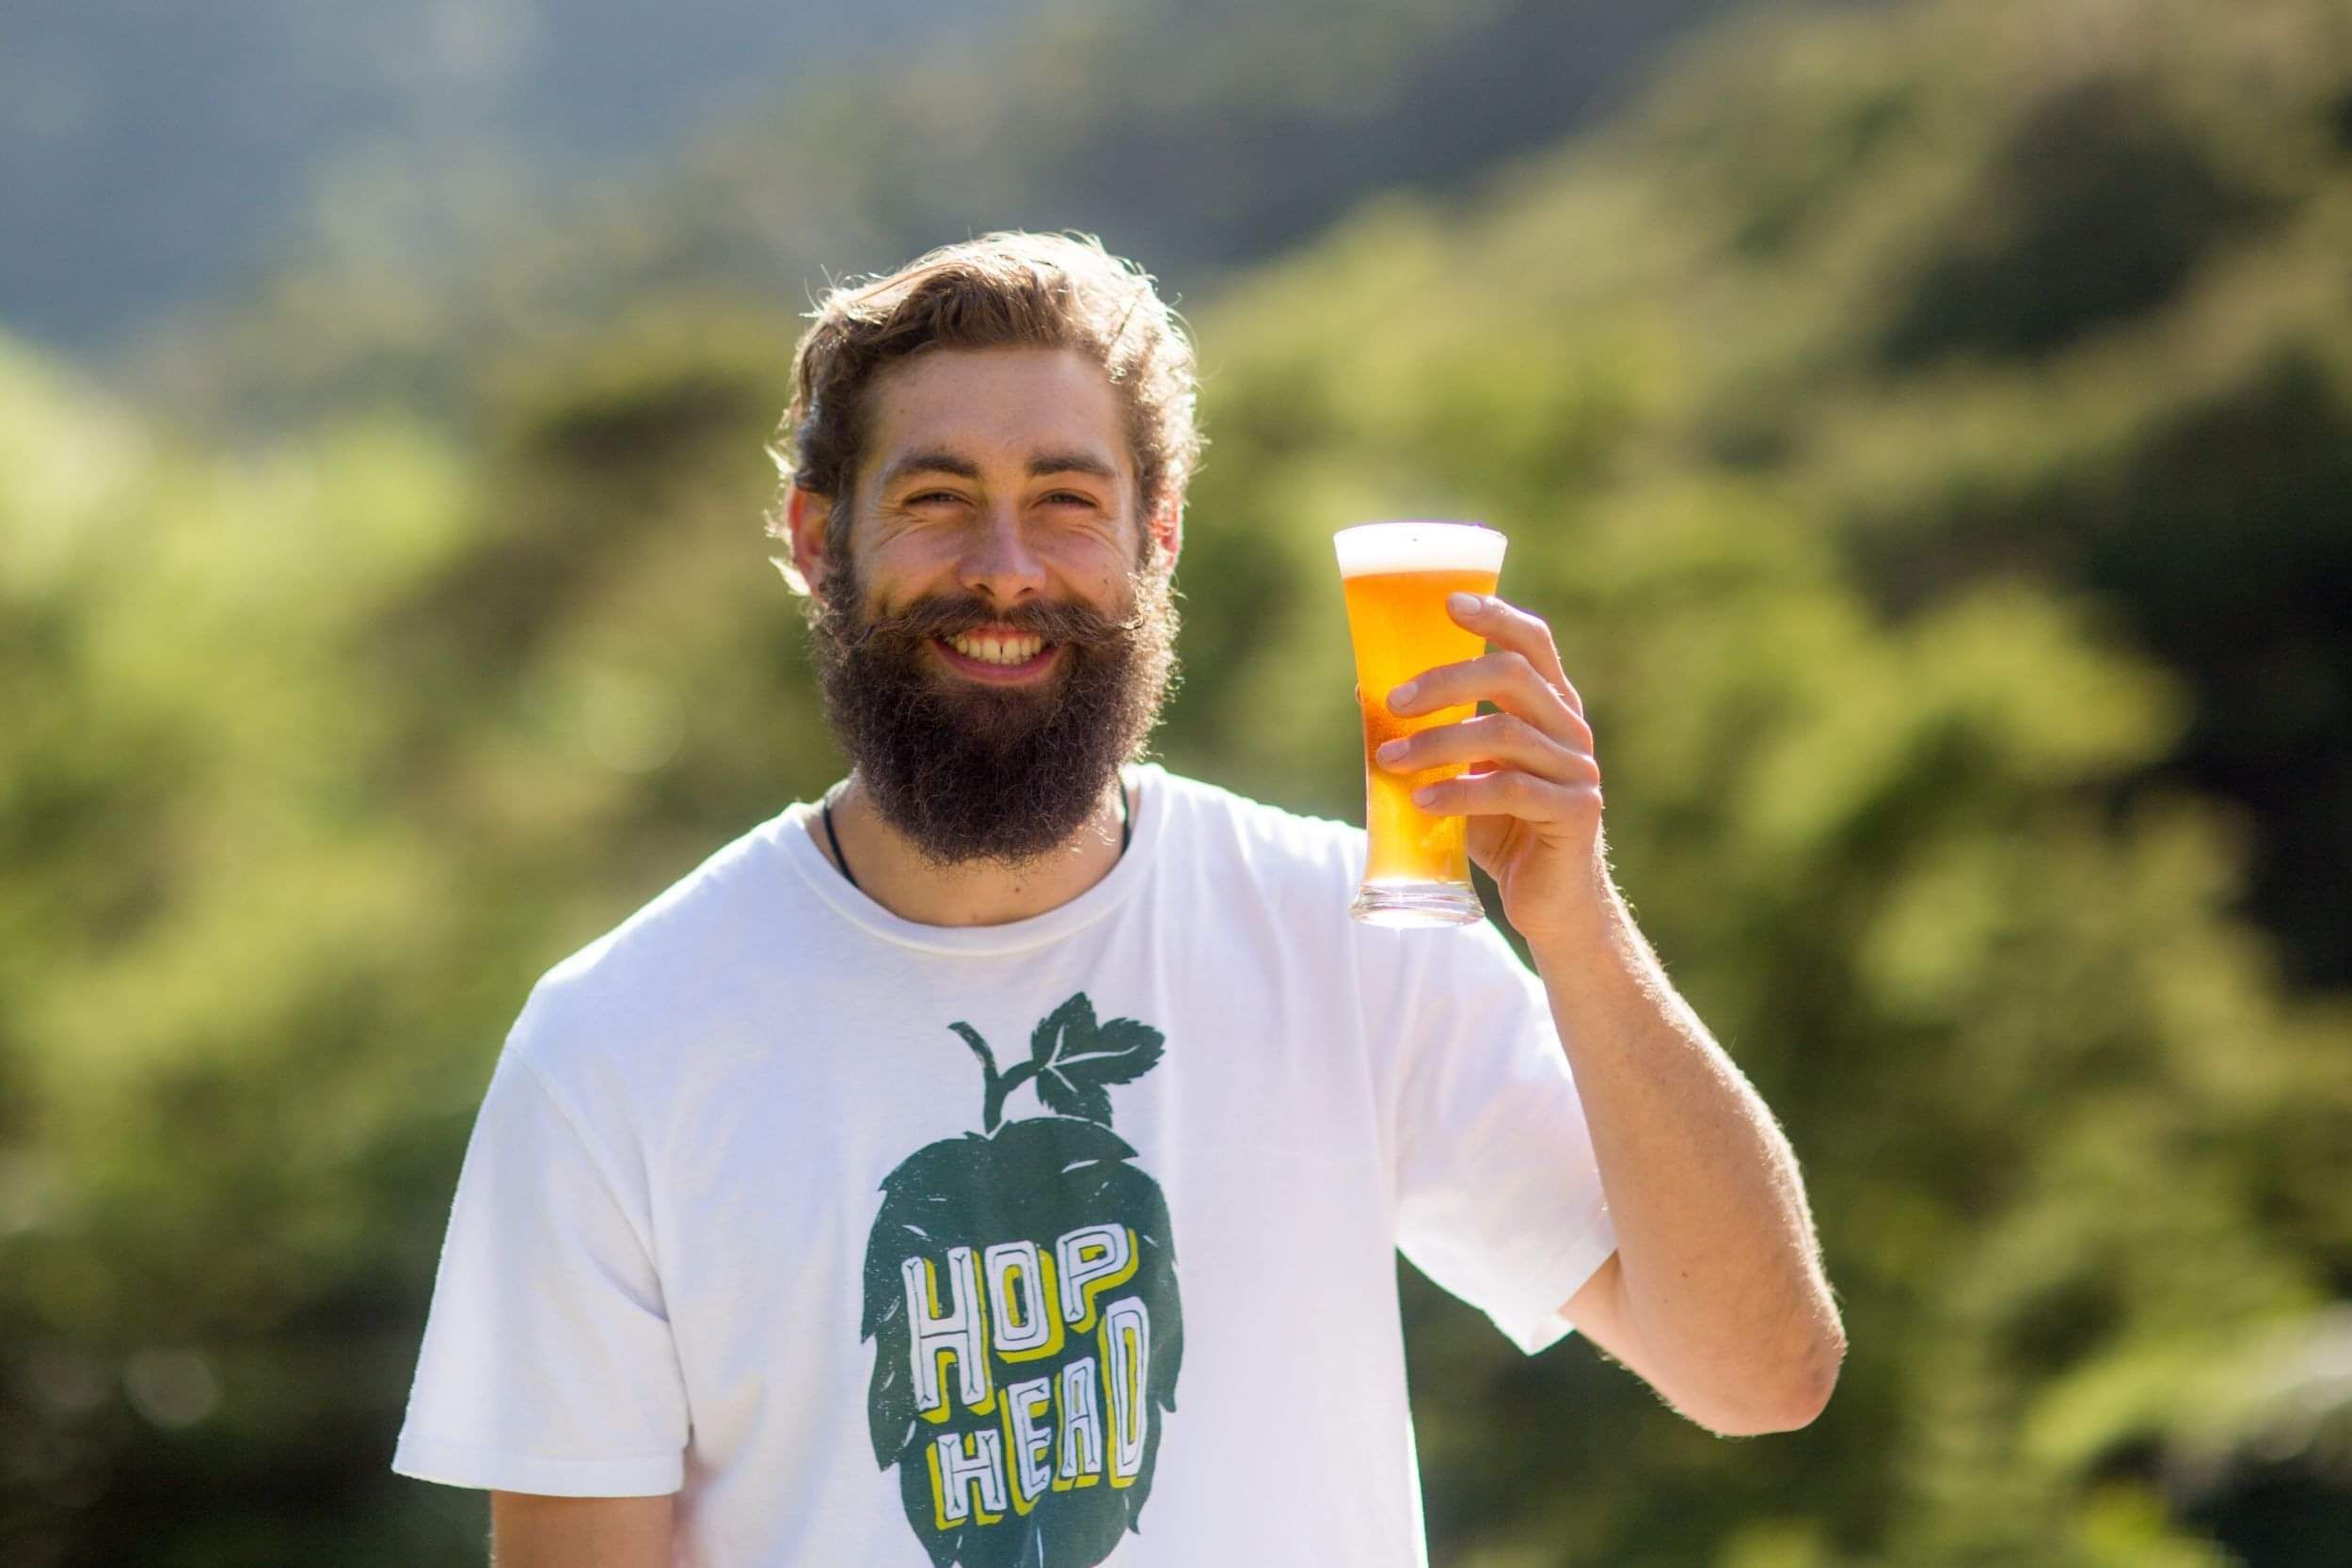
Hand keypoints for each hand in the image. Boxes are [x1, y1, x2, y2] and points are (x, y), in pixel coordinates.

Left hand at [1377, 591, 1606, 948]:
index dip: (1495, 616)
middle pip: (1513, 676)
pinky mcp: (1575, 813)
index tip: (1448, 603)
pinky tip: (1422, 804)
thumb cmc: (1500, 830)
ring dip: (1436, 744)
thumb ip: (1432, 733)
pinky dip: (1459, 793)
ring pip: (1505, 733)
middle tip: (1393, 703)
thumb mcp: (1462, 773)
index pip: (1532, 643)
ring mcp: (1578, 770)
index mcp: (1549, 708)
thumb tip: (1366, 691)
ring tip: (1388, 762)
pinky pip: (1511, 790)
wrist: (1550, 903)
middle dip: (1446, 681)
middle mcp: (1570, 730)